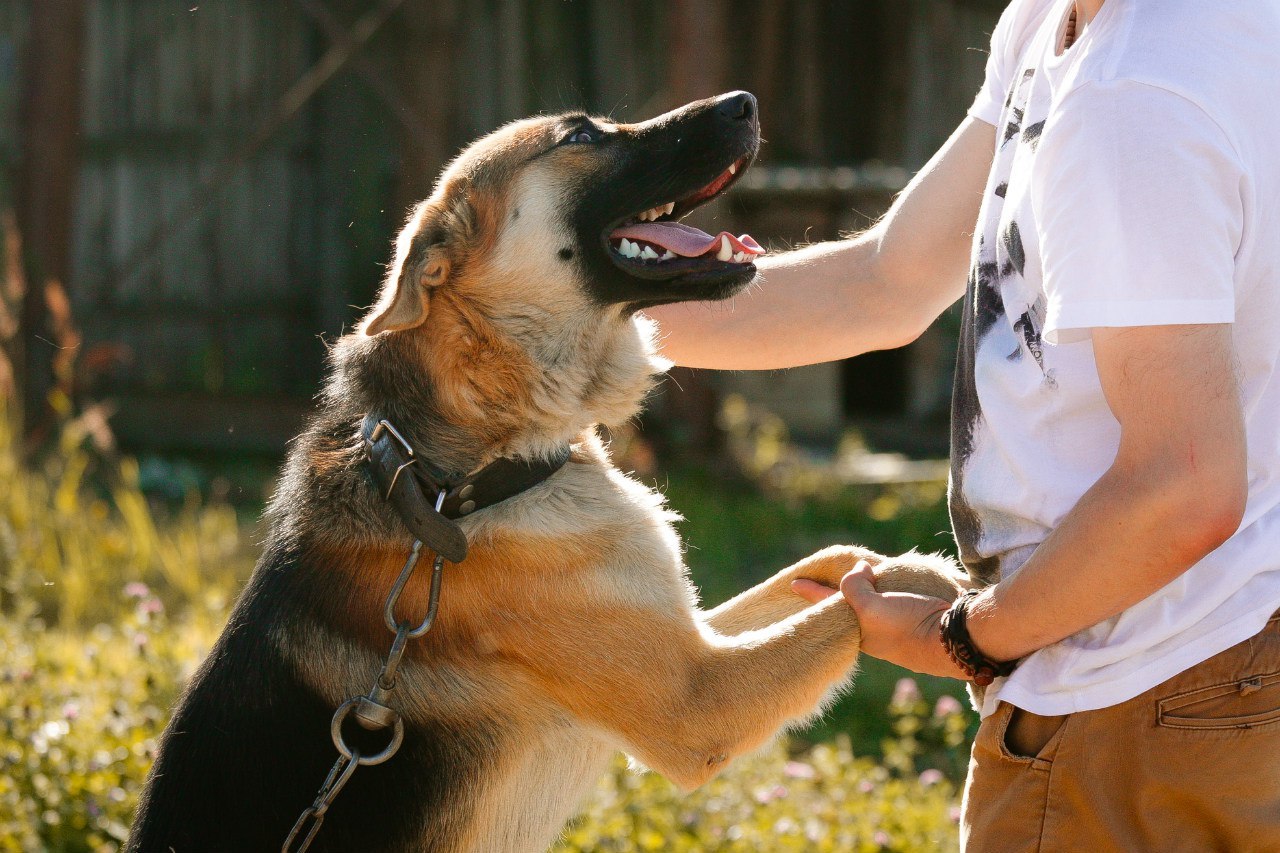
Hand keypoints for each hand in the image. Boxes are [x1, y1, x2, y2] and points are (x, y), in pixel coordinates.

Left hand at [793, 561, 968, 679]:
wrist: (956, 641)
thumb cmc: (908, 627)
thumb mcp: (870, 608)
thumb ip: (853, 588)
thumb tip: (859, 570)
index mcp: (859, 631)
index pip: (829, 605)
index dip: (813, 592)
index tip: (794, 582)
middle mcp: (875, 631)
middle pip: (849, 607)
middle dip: (836, 595)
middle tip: (820, 584)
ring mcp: (896, 626)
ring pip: (872, 602)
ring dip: (864, 589)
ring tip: (858, 576)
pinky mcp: (917, 617)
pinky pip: (893, 599)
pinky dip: (886, 588)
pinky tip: (888, 582)